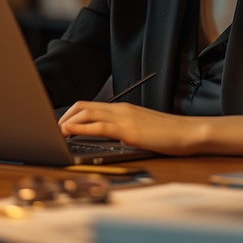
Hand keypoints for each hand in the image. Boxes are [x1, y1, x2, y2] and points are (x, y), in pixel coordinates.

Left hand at [58, 100, 198, 155]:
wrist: (187, 132)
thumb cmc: (168, 133)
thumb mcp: (141, 128)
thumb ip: (124, 129)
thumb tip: (109, 137)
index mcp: (123, 108)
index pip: (91, 105)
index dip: (72, 113)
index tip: (62, 123)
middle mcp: (121, 109)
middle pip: (84, 106)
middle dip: (65, 116)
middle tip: (55, 128)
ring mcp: (124, 118)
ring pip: (88, 113)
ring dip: (69, 121)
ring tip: (58, 131)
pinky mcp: (128, 131)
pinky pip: (99, 127)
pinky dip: (80, 128)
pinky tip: (71, 132)